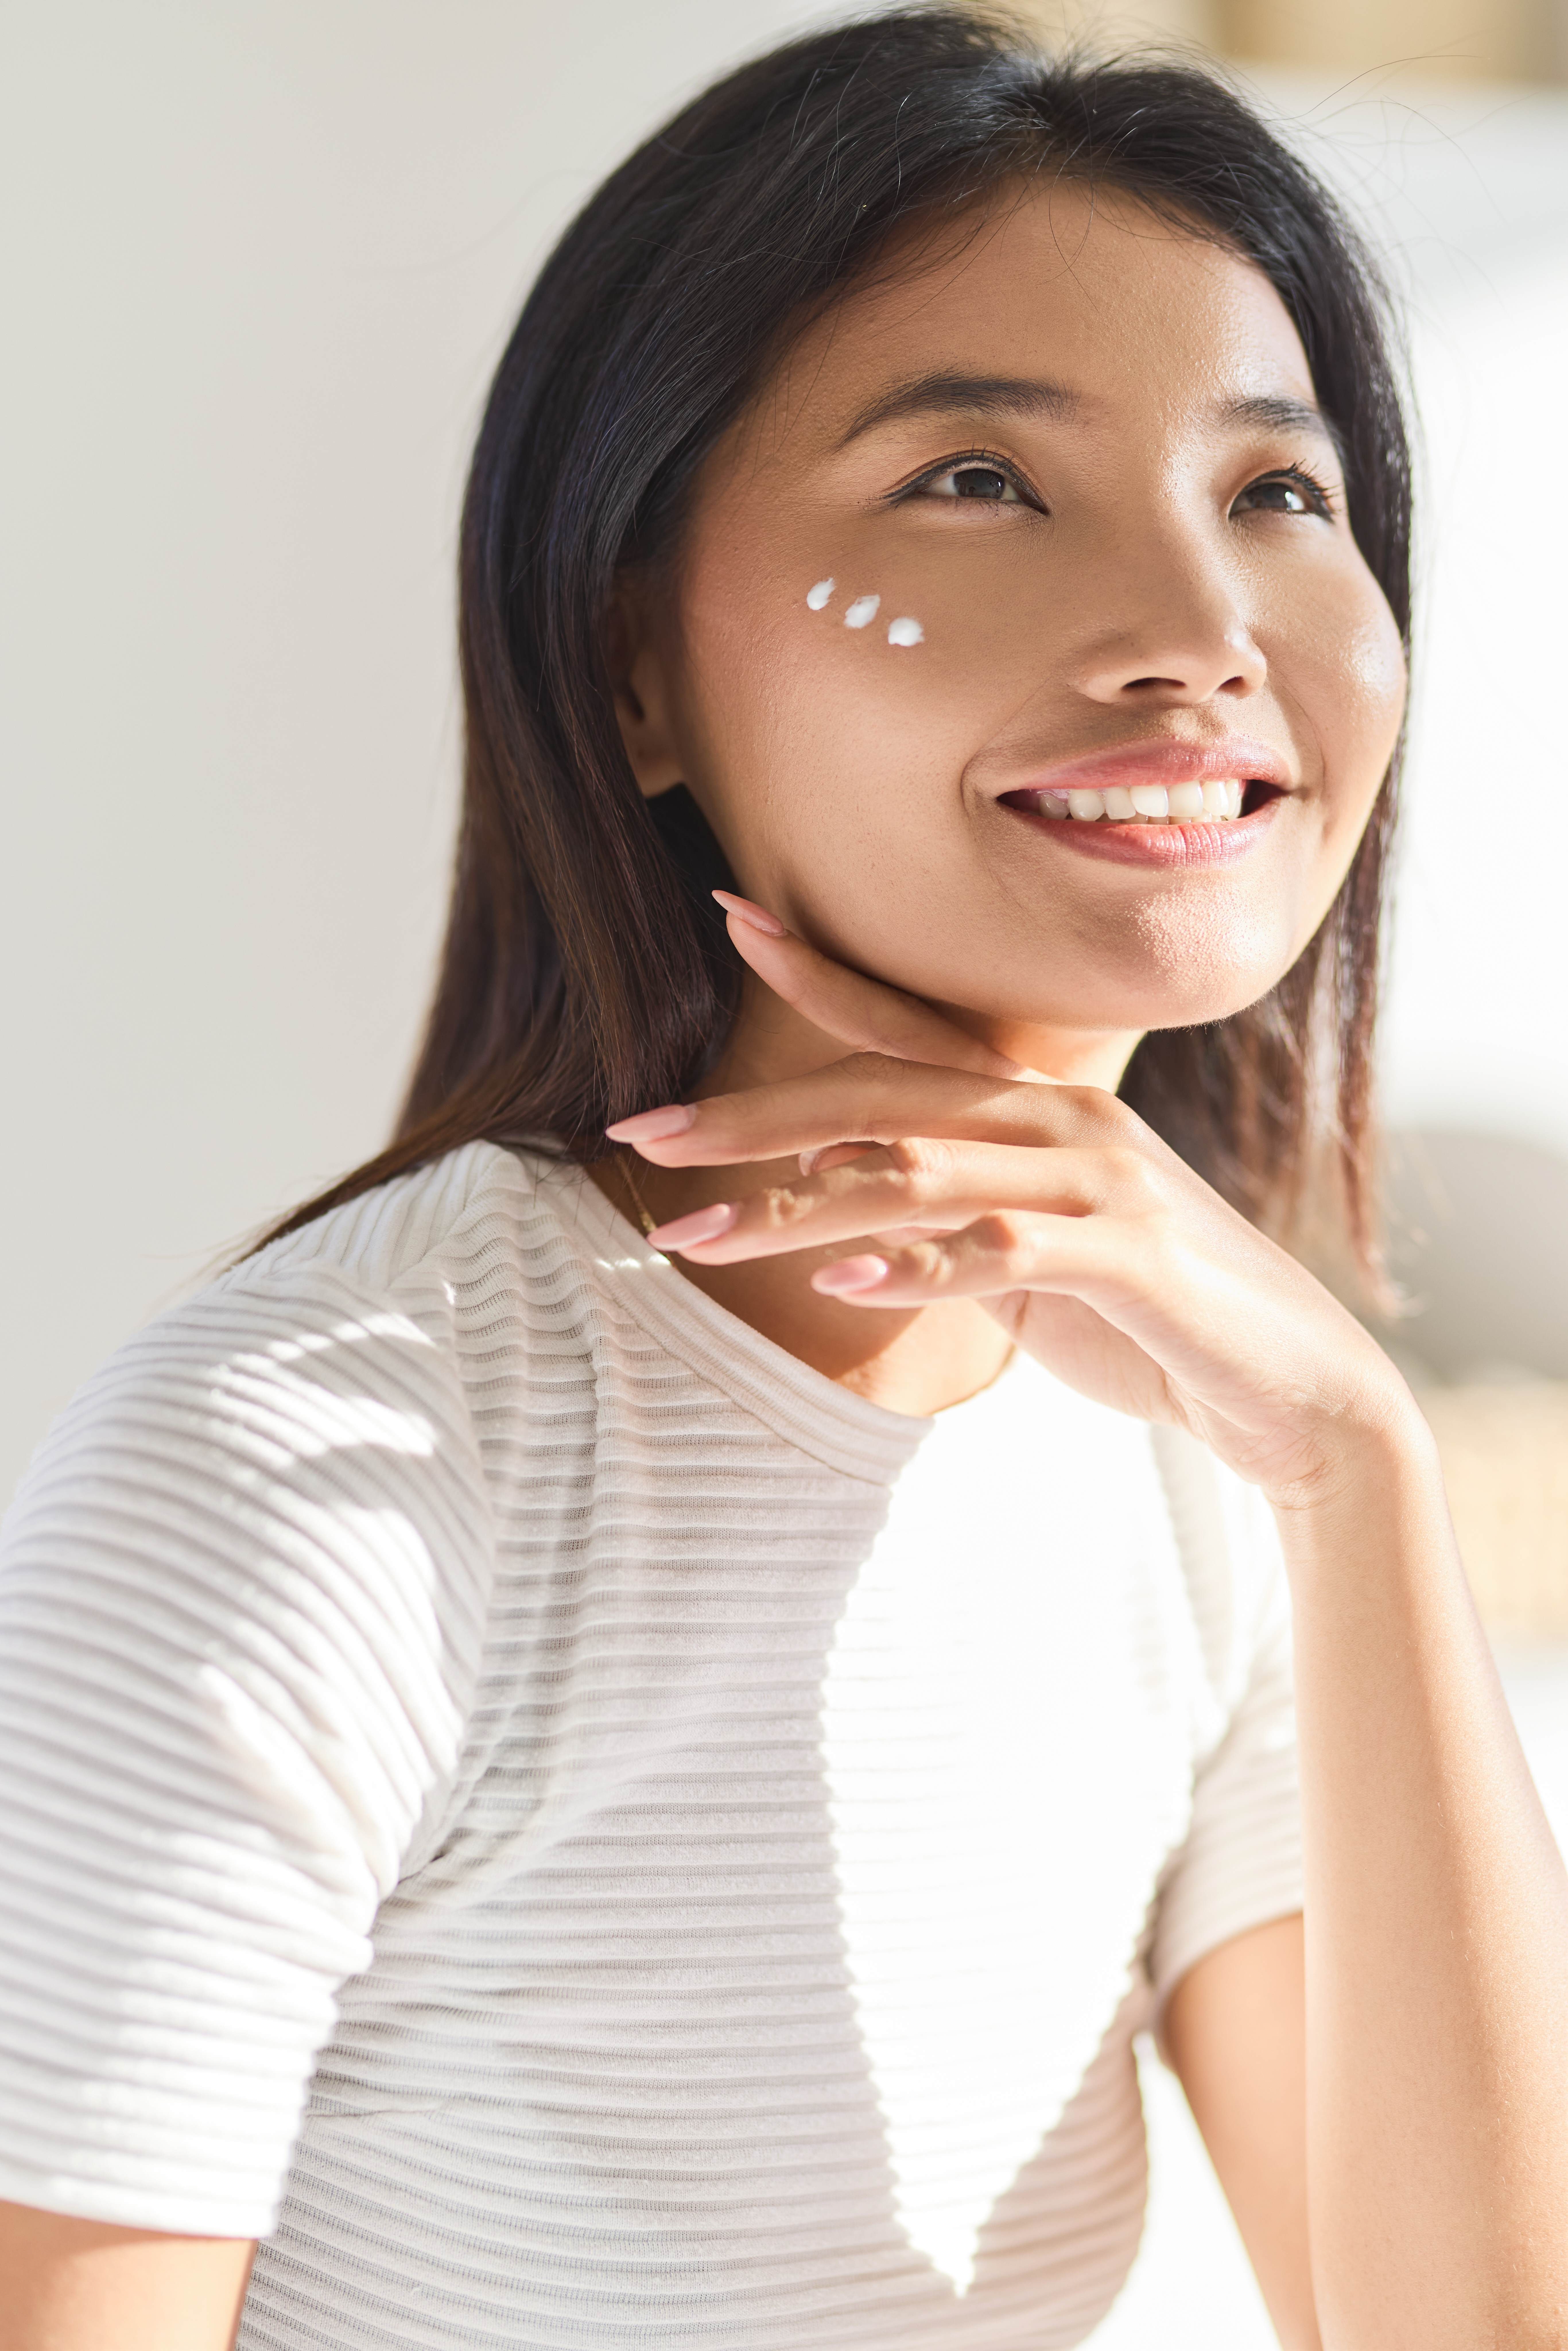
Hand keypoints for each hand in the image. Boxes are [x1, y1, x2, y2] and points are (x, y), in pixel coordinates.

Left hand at [606, 894, 1415, 1507]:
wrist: (1293, 1388)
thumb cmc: (1152, 1319)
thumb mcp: (1025, 1263)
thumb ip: (943, 1223)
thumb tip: (837, 1209)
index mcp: (1039, 1109)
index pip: (909, 1031)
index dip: (819, 972)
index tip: (728, 915)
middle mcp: (1067, 1122)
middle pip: (884, 1099)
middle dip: (754, 1117)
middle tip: (643, 1132)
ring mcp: (1104, 1184)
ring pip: (924, 1173)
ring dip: (798, 1209)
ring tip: (694, 1234)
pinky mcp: (1134, 1259)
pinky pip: (1006, 1252)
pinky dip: (920, 1265)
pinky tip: (846, 1283)